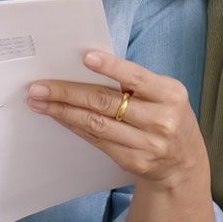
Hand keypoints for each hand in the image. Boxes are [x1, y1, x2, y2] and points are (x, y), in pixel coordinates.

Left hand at [27, 51, 206, 192]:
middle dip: (68, 93)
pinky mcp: (133, 161)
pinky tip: (58, 117)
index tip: (85, 58)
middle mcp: (160, 120)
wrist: (183, 164)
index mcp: (170, 95)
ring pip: (96, 124)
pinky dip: (74, 126)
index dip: (110, 67)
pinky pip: (96, 140)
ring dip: (63, 111)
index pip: (136, 77)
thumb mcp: (164, 95)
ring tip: (39, 102)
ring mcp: (147, 144)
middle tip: (39, 87)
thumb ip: (136, 83)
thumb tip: (87, 66)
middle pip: (106, 102)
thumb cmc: (166, 117)